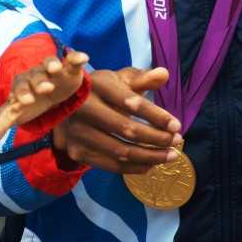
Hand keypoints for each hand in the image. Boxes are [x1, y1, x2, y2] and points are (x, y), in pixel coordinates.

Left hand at [0, 51, 88, 146]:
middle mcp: (37, 74)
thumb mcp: (16, 113)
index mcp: (22, 85)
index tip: (26, 102)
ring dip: (53, 64)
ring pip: (50, 63)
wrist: (52, 91)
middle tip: (45, 89)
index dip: (22, 93)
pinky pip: (72, 60)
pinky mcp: (69, 68)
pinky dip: (76, 57)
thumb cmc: (32, 102)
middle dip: (39, 81)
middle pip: (35, 75)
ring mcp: (53, 70)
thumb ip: (0, 125)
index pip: (19, 87)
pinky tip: (83, 58)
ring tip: (57, 69)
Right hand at [52, 66, 182, 173]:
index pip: (131, 102)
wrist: (63, 107)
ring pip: (120, 151)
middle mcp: (84, 109)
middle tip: (178, 141)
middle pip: (126, 129)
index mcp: (98, 85)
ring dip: (150, 156)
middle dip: (157, 138)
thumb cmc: (101, 90)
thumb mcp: (118, 79)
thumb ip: (142, 78)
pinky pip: (110, 165)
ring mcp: (78, 133)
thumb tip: (165, 74)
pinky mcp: (77, 151)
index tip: (177, 125)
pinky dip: (134, 168)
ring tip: (171, 155)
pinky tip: (152, 164)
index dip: (156, 116)